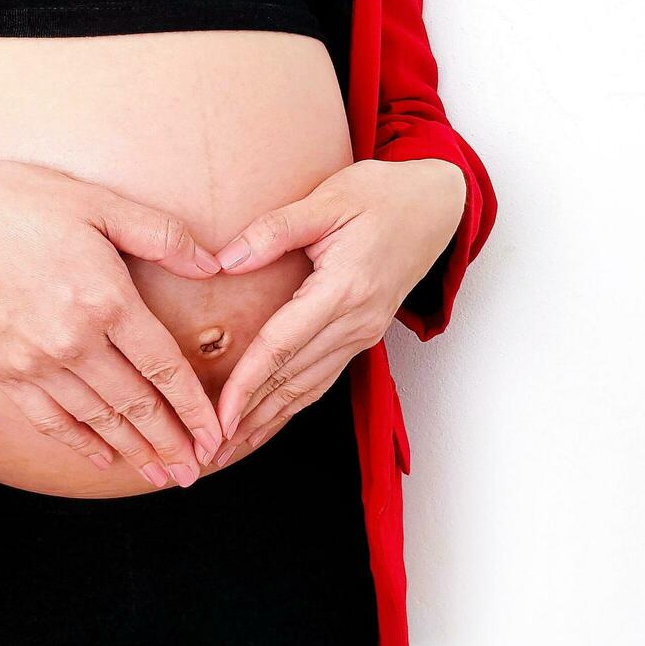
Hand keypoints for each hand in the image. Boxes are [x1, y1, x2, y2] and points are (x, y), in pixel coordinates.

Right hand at [0, 157, 225, 487]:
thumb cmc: (12, 202)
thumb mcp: (96, 201)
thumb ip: (160, 234)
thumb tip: (213, 263)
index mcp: (106, 300)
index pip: (165, 367)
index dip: (194, 407)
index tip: (216, 434)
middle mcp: (75, 341)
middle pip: (137, 404)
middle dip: (172, 442)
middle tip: (195, 471)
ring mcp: (36, 363)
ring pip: (98, 419)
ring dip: (134, 450)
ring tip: (161, 475)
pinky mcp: (3, 374)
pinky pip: (51, 420)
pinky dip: (80, 443)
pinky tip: (101, 457)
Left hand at [210, 158, 465, 461]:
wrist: (436, 205)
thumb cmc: (382, 195)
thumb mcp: (328, 199)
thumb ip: (275, 229)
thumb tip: (226, 260)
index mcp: (345, 288)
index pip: (283, 346)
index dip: (246, 384)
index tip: (216, 414)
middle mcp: (357, 321)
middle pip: (292, 380)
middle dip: (247, 417)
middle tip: (208, 450)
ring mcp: (364, 332)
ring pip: (308, 389)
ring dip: (267, 421)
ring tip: (229, 449)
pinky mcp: (365, 334)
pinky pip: (323, 379)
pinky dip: (292, 406)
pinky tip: (267, 422)